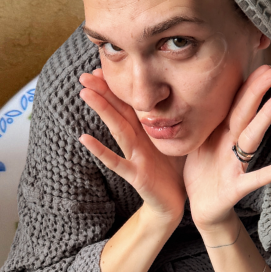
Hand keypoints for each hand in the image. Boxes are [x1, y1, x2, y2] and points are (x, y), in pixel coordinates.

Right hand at [75, 70, 186, 223]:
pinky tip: (84, 138)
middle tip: (84, 75)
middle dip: (102, 93)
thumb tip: (187, 92)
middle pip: (118, 112)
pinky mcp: (136, 175)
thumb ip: (175, 120)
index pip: (130, 104)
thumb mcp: (179, 139)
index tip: (101, 68)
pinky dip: (100, 150)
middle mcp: (137, 141)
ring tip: (85, 93)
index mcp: (147, 131)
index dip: (117, 87)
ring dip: (101, 111)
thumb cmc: (175, 170)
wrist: (175, 202)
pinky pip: (117, 162)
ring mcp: (135, 157)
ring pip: (116, 129)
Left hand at [184, 64, 270, 231]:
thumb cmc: (202, 174)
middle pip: (245, 114)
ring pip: (252, 137)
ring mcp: (236, 165)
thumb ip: (204, 122)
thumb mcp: (198, 143)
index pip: (234, 105)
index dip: (245, 86)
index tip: (260, 64)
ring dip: (267, 116)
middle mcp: (232, 146)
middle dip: (257, 91)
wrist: (202, 210)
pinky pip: (257, 178)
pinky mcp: (237, 187)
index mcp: (220, 135)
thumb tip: (198, 95)